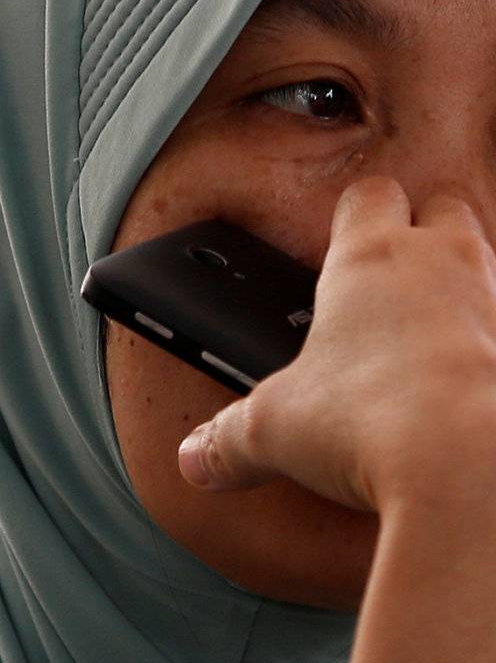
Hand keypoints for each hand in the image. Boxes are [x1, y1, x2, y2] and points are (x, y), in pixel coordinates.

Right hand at [177, 179, 495, 517]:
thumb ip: (230, 438)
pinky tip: (468, 391)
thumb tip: (196, 458)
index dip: (352, 218)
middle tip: (387, 289)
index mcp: (370, 259)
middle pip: (443, 210)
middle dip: (422, 236)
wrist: (474, 466)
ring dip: (463, 292)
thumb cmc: (372, 420)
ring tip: (428, 348)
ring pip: (488, 265)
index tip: (336, 248)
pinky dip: (489, 349)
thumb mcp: (273, 431)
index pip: (367, 196)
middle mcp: (444, 263)